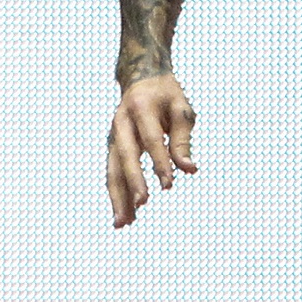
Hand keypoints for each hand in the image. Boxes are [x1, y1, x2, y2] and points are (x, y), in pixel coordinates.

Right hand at [106, 74, 197, 227]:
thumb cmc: (166, 95)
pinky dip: (118, 194)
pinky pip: (113, 173)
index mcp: (141, 108)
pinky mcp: (112, 146)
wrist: (140, 78)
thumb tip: (189, 169)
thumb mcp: (182, 109)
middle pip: (125, 155)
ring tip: (123, 223)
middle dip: (133, 181)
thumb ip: (183, 139)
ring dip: (117, 196)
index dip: (160, 162)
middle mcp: (121, 122)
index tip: (169, 185)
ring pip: (113, 169)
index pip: (152, 140)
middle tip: (142, 204)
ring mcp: (113, 135)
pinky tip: (125, 215)